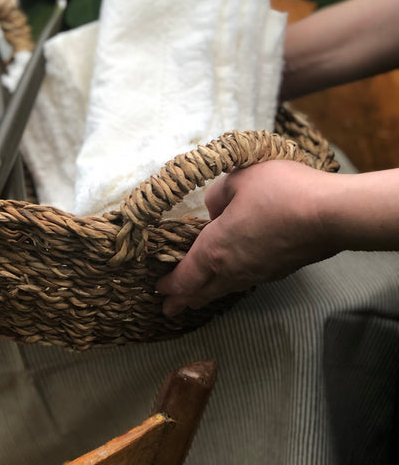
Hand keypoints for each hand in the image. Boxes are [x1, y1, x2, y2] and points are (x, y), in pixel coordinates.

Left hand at [156, 160, 341, 315]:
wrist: (330, 214)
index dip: (169, 284)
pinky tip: (235, 278)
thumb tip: (214, 210)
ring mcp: (258, 273)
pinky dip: (231, 284)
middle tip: (169, 309)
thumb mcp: (238, 178)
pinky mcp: (279, 270)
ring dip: (207, 294)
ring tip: (198, 297)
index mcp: (215, 250)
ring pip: (225, 289)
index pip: (185, 275)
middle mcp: (234, 269)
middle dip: (183, 300)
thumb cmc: (280, 192)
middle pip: (202, 291)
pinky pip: (245, 281)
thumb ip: (217, 195)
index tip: (158, 289)